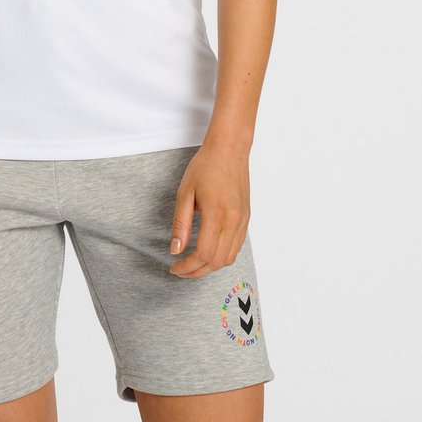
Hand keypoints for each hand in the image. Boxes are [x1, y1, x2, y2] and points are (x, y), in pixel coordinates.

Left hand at [168, 136, 249, 278]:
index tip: (175, 268)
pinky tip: (209, 252)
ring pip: (229, 258)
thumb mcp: (185, 192)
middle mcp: (233, 221)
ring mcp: (243, 221)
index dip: (188, 266)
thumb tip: (175, 249)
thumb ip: (180, 223)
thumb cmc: (205, 166)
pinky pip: (236, 246)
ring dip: (210, 266)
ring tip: (193, 264)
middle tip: (181, 271)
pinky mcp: (246, 218)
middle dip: (197, 271)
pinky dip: (222, 255)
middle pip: (217, 261)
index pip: (203, 254)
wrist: (229, 149)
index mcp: (216, 214)